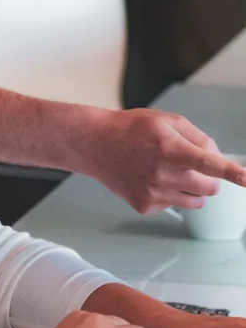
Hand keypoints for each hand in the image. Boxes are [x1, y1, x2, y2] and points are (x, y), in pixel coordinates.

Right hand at [82, 108, 245, 214]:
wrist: (95, 144)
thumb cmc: (131, 129)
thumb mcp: (166, 121)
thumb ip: (197, 137)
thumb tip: (215, 157)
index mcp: (169, 148)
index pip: (209, 164)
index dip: (233, 173)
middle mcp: (161, 173)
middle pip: (209, 188)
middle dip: (210, 179)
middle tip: (193, 166)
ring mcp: (152, 193)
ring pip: (195, 201)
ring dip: (192, 189)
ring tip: (169, 171)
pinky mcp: (144, 206)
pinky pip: (173, 206)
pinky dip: (169, 195)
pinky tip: (150, 179)